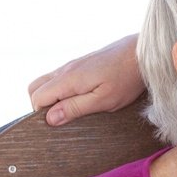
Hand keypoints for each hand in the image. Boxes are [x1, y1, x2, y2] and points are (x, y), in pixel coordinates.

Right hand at [28, 35, 144, 125]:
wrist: (141, 53)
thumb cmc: (126, 79)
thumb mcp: (103, 100)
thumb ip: (75, 108)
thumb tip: (50, 118)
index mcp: (68, 79)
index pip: (37, 98)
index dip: (42, 115)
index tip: (58, 124)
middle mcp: (65, 69)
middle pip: (35, 88)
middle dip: (41, 106)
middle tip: (63, 117)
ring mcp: (72, 65)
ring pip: (47, 82)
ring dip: (52, 97)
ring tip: (74, 107)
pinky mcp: (81, 64)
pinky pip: (60, 77)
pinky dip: (61, 89)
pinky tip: (81, 96)